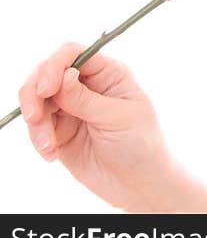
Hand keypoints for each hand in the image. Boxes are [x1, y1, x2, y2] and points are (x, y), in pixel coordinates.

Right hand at [18, 42, 175, 210]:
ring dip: (37, 123)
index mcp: (110, 73)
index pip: (73, 54)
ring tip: (49, 147)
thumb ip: (85, 99)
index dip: (54, 66)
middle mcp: (88, 85)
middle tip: (34, 118)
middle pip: (47, 74)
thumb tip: (63, 76)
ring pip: (38, 101)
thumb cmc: (141, 145)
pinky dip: (38, 139)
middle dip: (34, 93)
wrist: (139, 183)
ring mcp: (72, 107)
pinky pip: (37, 126)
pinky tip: (52, 155)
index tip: (46, 89)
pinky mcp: (60, 130)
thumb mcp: (118, 119)